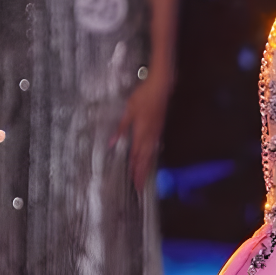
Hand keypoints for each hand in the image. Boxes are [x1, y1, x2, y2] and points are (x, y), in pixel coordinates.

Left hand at [112, 71, 173, 190]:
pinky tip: (150, 158)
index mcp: (142, 133)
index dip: (135, 171)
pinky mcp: (158, 128)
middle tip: (140, 187)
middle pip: (146, 159)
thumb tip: (113, 142)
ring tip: (144, 177)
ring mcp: (156, 132)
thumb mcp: (129, 110)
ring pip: (151, 154)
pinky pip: (154, 146)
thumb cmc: (145, 96)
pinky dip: (151, 156)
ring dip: (147, 166)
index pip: (137, 156)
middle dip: (142, 174)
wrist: (162, 86)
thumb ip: (122, 127)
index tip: (134, 183)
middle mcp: (151, 135)